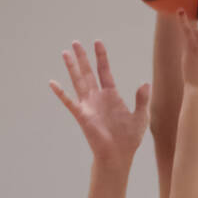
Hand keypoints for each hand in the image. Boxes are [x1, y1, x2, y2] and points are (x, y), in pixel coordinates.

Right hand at [50, 41, 149, 165]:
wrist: (119, 155)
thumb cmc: (129, 138)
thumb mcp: (140, 116)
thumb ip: (142, 99)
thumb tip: (145, 83)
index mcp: (111, 95)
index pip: (104, 71)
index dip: (101, 57)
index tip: (97, 42)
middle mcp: (98, 97)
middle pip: (88, 73)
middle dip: (82, 57)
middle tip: (75, 42)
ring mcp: (89, 105)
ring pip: (78, 82)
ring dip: (72, 68)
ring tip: (65, 53)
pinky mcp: (82, 115)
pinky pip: (69, 102)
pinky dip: (61, 93)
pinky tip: (52, 83)